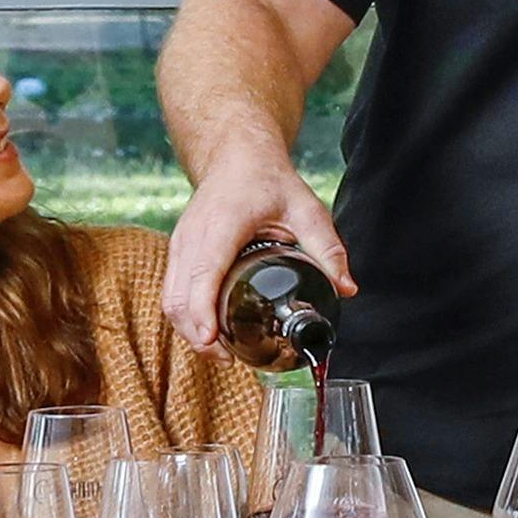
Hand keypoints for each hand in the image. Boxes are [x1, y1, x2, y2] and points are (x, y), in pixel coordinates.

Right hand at [157, 155, 348, 354]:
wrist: (236, 158)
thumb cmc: (269, 182)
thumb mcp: (307, 210)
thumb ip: (328, 249)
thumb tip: (347, 289)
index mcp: (223, 224)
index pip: (204, 273)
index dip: (202, 310)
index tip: (211, 339)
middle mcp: (193, 236)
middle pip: (180, 295)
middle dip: (197, 334)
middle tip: (229, 359)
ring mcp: (180, 244)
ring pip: (171, 298)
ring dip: (189, 331)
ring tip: (222, 353)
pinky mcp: (178, 252)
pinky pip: (172, 291)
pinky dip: (186, 316)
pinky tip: (210, 333)